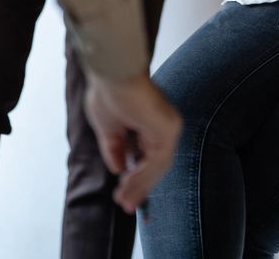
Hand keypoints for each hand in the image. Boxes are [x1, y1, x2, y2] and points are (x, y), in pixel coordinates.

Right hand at [84, 72, 180, 214]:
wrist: (111, 73)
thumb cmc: (108, 91)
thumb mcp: (108, 129)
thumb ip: (116, 150)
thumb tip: (120, 170)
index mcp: (152, 122)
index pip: (150, 157)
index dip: (138, 178)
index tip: (124, 196)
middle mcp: (165, 124)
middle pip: (156, 164)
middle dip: (139, 187)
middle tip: (125, 205)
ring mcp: (169, 126)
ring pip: (157, 166)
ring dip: (139, 186)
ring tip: (123, 201)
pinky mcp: (168, 129)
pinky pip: (157, 161)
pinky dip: (142, 177)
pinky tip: (126, 185)